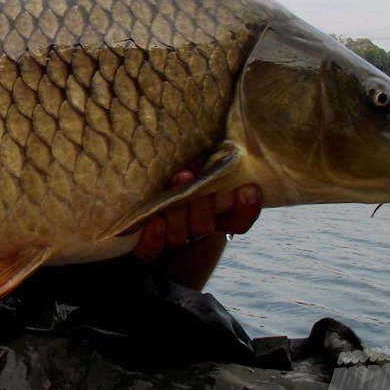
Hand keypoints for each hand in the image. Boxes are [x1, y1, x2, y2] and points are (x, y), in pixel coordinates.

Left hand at [132, 170, 261, 263]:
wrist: (139, 194)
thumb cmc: (180, 170)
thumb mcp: (199, 164)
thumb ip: (211, 158)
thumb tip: (220, 139)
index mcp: (215, 215)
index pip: (237, 222)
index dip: (246, 210)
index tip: (249, 189)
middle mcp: (195, 229)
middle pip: (204, 226)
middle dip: (201, 203)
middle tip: (192, 173)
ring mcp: (172, 238)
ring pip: (179, 236)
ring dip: (177, 212)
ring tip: (175, 180)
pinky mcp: (148, 247)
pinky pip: (151, 251)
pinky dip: (153, 238)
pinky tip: (154, 222)